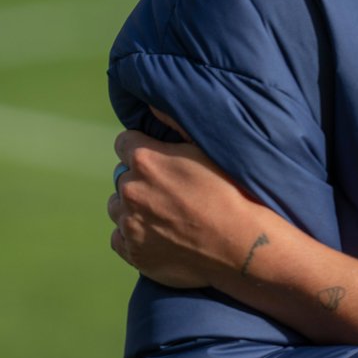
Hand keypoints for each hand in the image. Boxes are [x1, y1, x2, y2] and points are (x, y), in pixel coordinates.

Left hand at [108, 113, 261, 289]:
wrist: (239, 244)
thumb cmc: (232, 191)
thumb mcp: (209, 147)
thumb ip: (176, 123)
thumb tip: (153, 104)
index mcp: (146, 160)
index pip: (124, 142)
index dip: (142, 147)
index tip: (159, 156)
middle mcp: (130, 190)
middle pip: (122, 176)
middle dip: (140, 178)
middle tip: (171, 188)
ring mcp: (129, 223)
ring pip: (118, 207)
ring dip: (134, 206)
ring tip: (165, 212)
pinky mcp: (132, 252)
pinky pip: (119, 238)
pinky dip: (134, 235)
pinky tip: (160, 234)